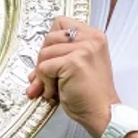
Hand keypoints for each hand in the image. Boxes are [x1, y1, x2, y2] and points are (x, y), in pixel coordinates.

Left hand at [27, 16, 120, 136]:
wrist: (103, 114)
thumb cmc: (91, 95)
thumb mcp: (79, 66)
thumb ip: (60, 56)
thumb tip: (34, 68)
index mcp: (94, 36)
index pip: (60, 23)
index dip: (51, 42)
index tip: (52, 59)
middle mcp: (91, 39)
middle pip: (50, 37)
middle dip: (42, 59)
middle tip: (44, 78)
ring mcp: (83, 49)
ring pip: (44, 53)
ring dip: (42, 74)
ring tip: (52, 88)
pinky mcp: (73, 63)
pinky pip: (44, 67)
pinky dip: (44, 82)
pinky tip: (54, 92)